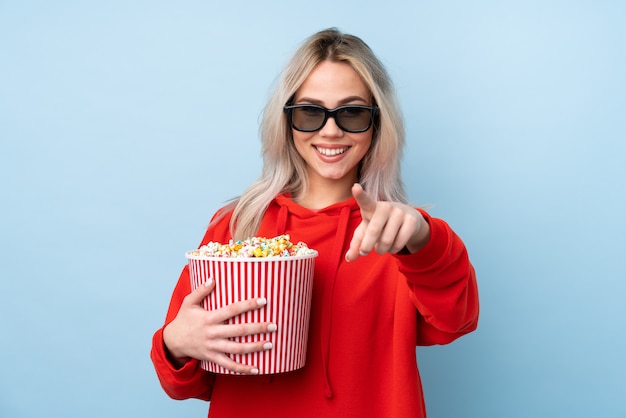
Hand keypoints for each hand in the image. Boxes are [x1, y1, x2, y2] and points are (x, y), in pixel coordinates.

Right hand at [162, 278, 276, 373]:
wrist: (173, 342)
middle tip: (273, 326)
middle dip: (257, 328)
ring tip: (270, 344)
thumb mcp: (189, 302)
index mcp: (209, 318)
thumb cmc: (183, 319)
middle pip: (239, 331)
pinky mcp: (213, 358)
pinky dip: (243, 369)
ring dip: (254, 347)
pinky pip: (229, 365)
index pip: (232, 310)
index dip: (248, 305)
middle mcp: (213, 333)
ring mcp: (213, 347)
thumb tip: (213, 278)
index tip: (263, 301)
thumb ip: (201, 290)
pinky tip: (257, 369)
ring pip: (237, 349)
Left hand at [345, 183, 429, 261]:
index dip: (360, 194)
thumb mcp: (366, 230)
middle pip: (373, 232)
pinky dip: (393, 250)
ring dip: (382, 250)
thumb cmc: (380, 224)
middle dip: (366, 247)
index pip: (365, 200)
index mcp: (371, 207)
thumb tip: (349, 258)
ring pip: (386, 241)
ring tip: (381, 247)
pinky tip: (393, 246)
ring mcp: (400, 212)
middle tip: (365, 251)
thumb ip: (356, 243)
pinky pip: (399, 243)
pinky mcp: (412, 221)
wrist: (407, 219)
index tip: (355, 187)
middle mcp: (386, 207)